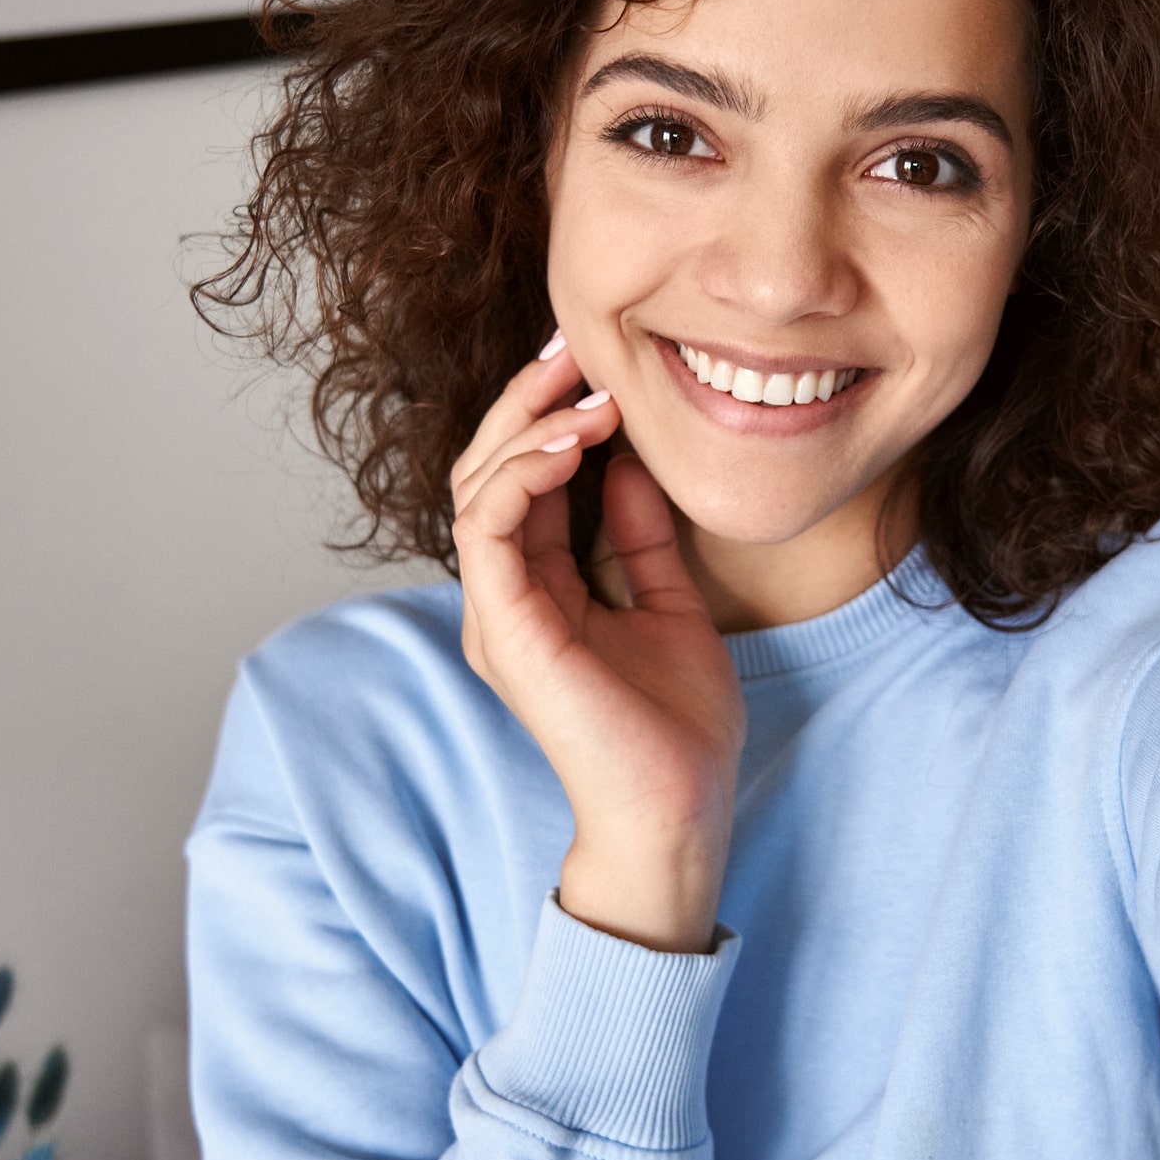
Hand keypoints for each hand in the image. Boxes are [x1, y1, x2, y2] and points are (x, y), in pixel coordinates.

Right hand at [449, 332, 745, 952]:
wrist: (680, 811)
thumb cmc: (677, 724)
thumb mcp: (669, 602)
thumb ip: (641, 534)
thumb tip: (635, 461)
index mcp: (539, 592)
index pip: (525, 484)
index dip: (552, 417)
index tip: (595, 365)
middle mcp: (506, 598)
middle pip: (489, 473)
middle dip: (528, 403)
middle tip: (573, 349)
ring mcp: (498, 614)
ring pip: (479, 489)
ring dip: (529, 427)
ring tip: (586, 389)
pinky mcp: (505, 629)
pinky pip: (491, 528)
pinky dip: (525, 473)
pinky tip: (575, 440)